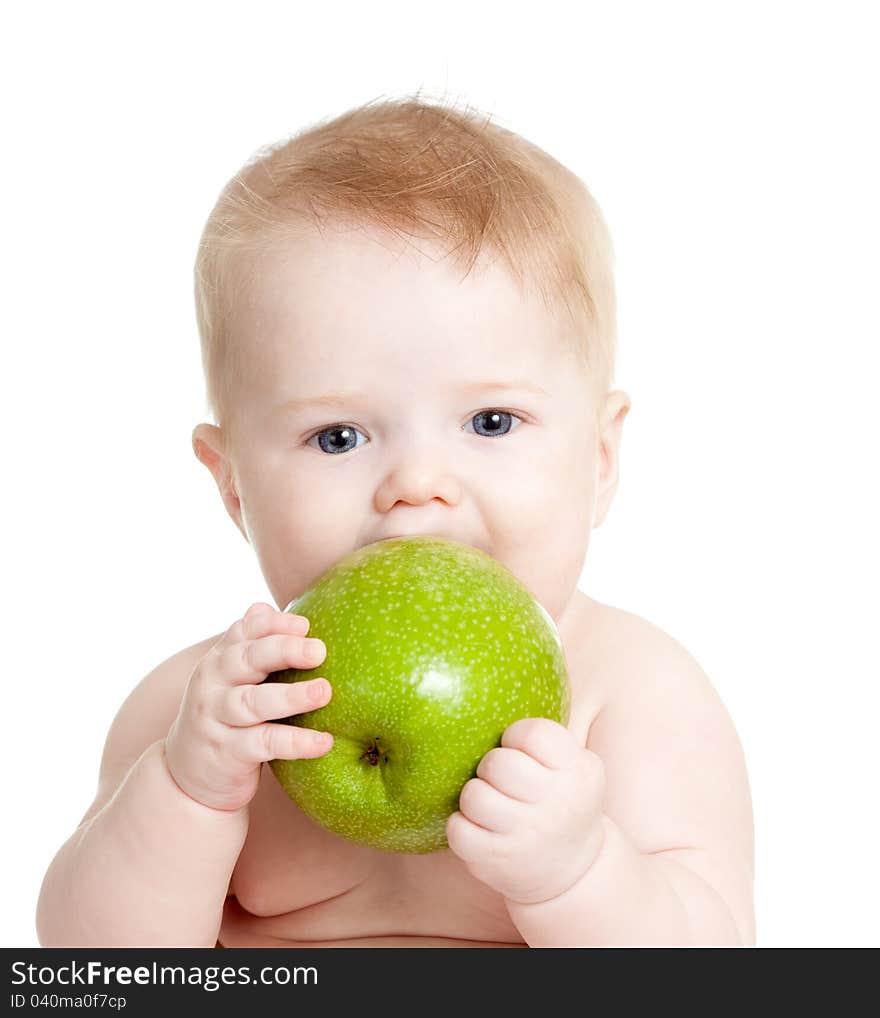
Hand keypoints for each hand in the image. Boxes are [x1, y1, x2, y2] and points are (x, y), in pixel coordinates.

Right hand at [164, 602, 332, 811]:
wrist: (187, 774)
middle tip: (320, 651)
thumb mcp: (234, 678)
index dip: (274, 624)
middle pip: (247, 659)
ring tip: (324, 692)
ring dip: (291, 696)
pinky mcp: (226, 753)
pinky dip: (295, 742)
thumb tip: (272, 607)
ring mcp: (216, 718)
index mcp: (220, 658)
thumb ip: (254, 646)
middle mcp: (212, 683)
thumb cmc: (226, 715)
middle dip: (284, 650)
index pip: (244, 630)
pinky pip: (263, 744)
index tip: (306, 625)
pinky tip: (324, 741)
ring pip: (253, 703)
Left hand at [445, 717, 605, 904]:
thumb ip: (546, 736)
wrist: (573, 871)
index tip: (518, 750)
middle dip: (491, 767)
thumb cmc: (561, 800)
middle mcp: (559, 805)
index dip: (516, 737)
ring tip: (490, 804)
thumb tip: (489, 681)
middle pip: (498, 763)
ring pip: (474, 795)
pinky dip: (461, 826)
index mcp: (580, 772)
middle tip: (500, 779)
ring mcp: (528, 837)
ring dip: (475, 796)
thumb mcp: (575, 765)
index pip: (534, 733)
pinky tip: (479, 828)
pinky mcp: (498, 862)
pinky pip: (457, 829)